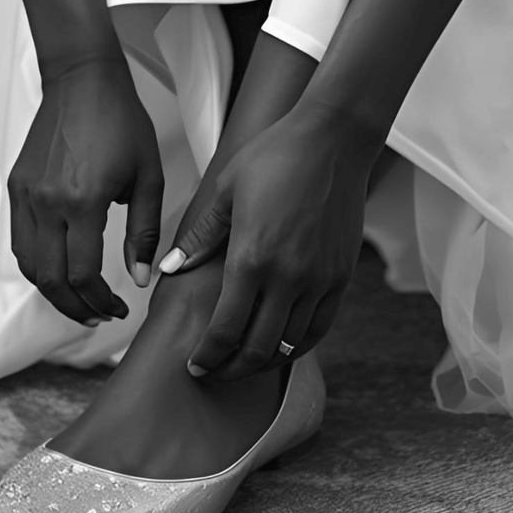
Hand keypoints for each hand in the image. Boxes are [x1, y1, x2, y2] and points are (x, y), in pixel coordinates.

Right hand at [7, 58, 163, 324]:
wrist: (81, 79)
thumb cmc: (123, 123)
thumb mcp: (149, 178)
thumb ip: (143, 233)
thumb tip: (140, 280)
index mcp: (83, 201)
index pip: (83, 274)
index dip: (101, 301)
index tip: (120, 309)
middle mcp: (47, 202)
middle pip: (50, 279)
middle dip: (75, 308)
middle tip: (99, 317)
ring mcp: (26, 195)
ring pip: (29, 265)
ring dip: (53, 292)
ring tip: (79, 302)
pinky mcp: (15, 186)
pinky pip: (20, 241)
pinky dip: (38, 266)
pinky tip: (61, 271)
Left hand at [161, 103, 379, 378]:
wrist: (334, 140)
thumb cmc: (275, 157)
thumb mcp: (225, 190)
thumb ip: (199, 237)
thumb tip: (170, 270)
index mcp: (251, 257)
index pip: (225, 329)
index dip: (207, 356)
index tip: (195, 367)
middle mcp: (288, 277)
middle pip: (257, 348)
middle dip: (230, 369)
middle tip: (214, 372)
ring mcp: (319, 280)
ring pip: (289, 345)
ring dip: (263, 362)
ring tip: (243, 362)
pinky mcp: (341, 277)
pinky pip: (319, 328)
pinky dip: (297, 347)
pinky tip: (281, 348)